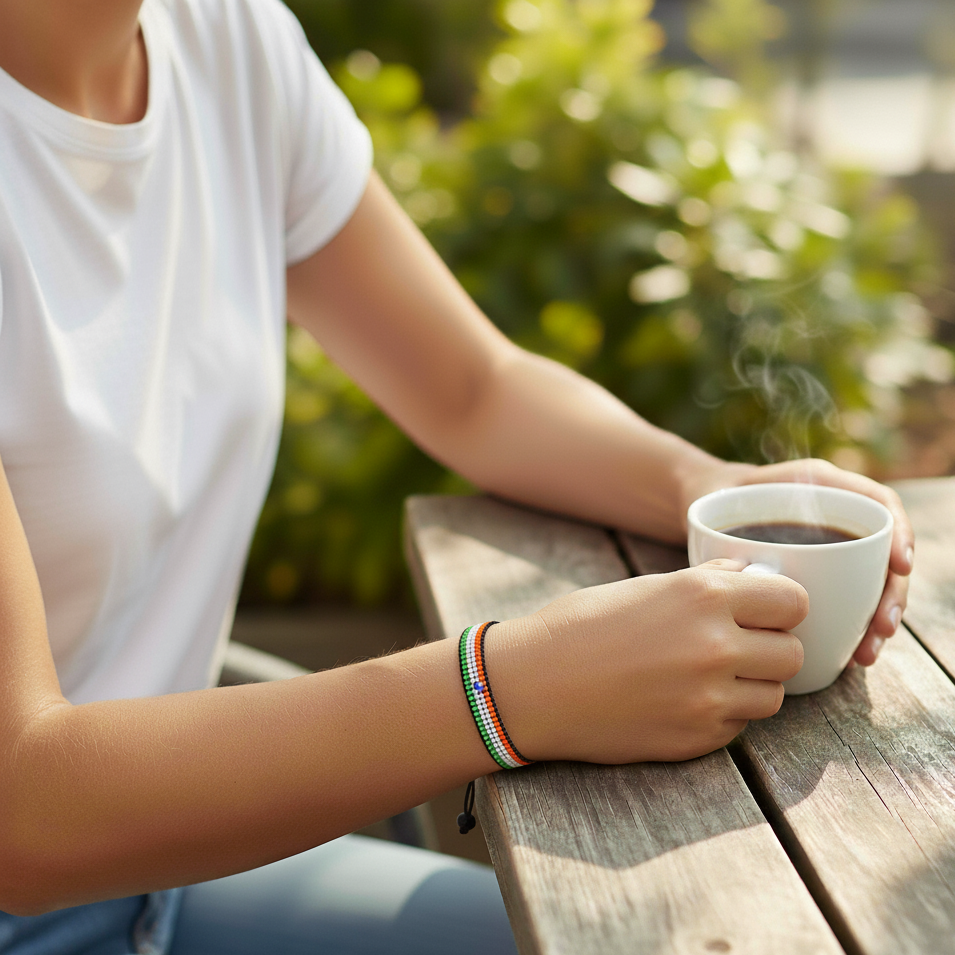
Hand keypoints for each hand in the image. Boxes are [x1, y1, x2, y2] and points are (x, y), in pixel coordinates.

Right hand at [488, 560, 806, 763]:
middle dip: (772, 647)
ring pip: (774, 695)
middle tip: (742, 646)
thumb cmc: (582, 626)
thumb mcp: (646, 587)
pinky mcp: (696, 738)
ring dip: (753, 684)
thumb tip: (753, 578)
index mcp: (702, 595)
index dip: (782, 606)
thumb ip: (707, 583)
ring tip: (714, 676)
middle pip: (792, 652)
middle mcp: (715, 645)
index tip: (767, 611)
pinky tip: (687, 700)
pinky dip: (725, 714)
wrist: (532, 684)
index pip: (793, 601)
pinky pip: (740, 725)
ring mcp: (709, 698)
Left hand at [682, 458, 912, 666]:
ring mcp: (833, 547)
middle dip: (890, 593)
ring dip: (875, 619)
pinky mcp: (823, 576)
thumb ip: (735, 515)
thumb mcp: (722, 494)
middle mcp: (836, 516)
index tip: (899, 566)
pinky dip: (853, 628)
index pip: (878, 502)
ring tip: (866, 653)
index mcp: (822, 487)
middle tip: (881, 629)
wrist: (704, 507)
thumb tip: (755, 571)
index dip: (898, 532)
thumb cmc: (715, 498)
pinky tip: (849, 656)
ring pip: (871, 582)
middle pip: (881, 552)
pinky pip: (850, 600)